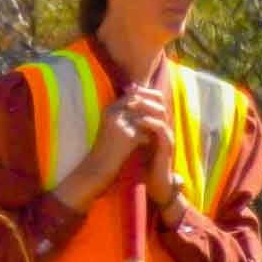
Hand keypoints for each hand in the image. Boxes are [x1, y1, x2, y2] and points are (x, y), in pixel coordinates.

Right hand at [52, 84, 175, 213]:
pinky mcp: (128, 138)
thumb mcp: (110, 127)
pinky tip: (151, 142)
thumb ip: (123, 114)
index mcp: (109, 109)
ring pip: (146, 116)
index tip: (157, 102)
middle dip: (154, 105)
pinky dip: (150, 137)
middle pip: (141, 101)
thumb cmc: (104, 148)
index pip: (133, 94)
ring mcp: (121, 125)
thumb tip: (142, 104)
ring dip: (155, 120)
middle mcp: (114, 113)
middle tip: (164, 111)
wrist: (96, 167)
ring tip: (161, 125)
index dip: (147, 96)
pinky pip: (146, 133)